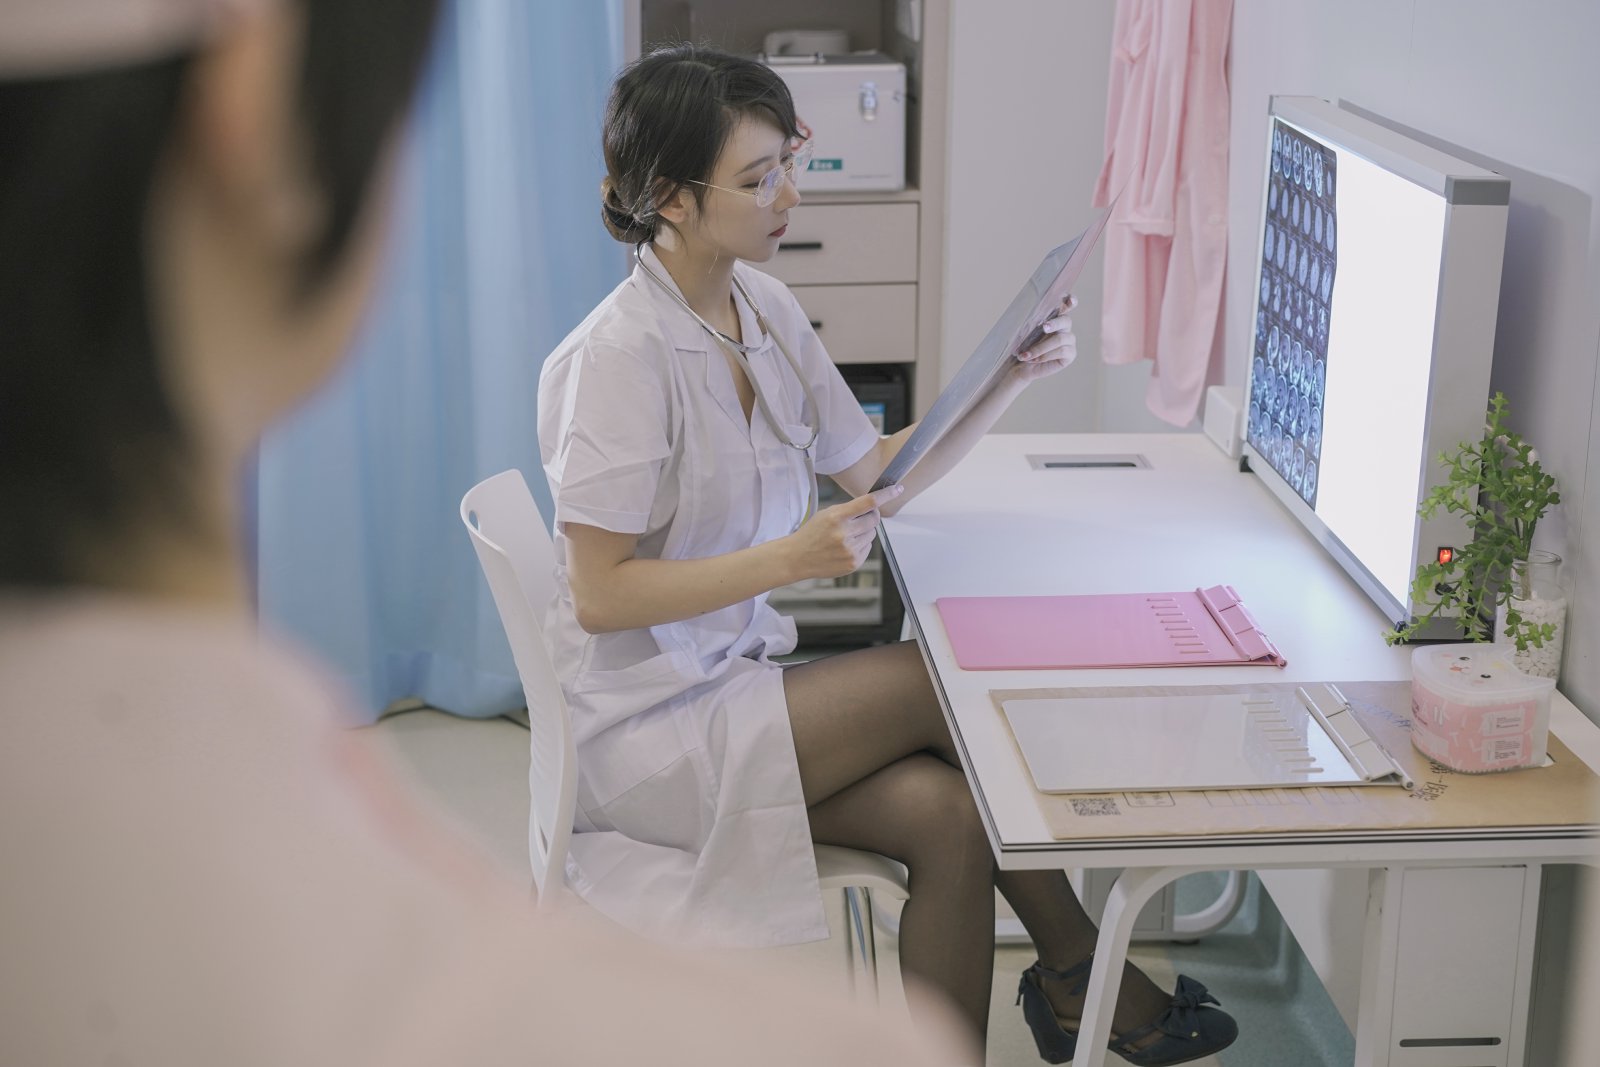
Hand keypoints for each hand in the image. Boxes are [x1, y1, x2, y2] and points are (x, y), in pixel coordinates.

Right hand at [784, 485, 902, 579]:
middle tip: (858, 519)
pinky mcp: (853, 563)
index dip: (886, 494)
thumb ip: (849, 510)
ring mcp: (850, 550)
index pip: (868, 502)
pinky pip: (868, 548)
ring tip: (845, 536)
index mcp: (837, 517)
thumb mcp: (826, 514)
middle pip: (874, 519)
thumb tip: (873, 507)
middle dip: (870, 516)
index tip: (897, 489)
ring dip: (864, 532)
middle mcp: (844, 534)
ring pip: (872, 534)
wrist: (798, 557)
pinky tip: (845, 547)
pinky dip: (860, 545)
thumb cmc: (812, 533)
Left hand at [1010, 296, 1077, 384]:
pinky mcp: (1070, 354)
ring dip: (1041, 348)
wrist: (1019, 367)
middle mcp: (1064, 327)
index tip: (1070, 300)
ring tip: (1026, 355)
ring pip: (1060, 339)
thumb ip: (1030, 323)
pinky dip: (1045, 356)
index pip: (1066, 306)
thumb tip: (1029, 317)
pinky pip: (1061, 351)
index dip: (1070, 301)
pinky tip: (1034, 360)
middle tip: (1044, 327)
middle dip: (1054, 324)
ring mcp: (1069, 341)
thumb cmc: (1021, 347)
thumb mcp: (1022, 333)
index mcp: (1054, 317)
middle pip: (1066, 320)